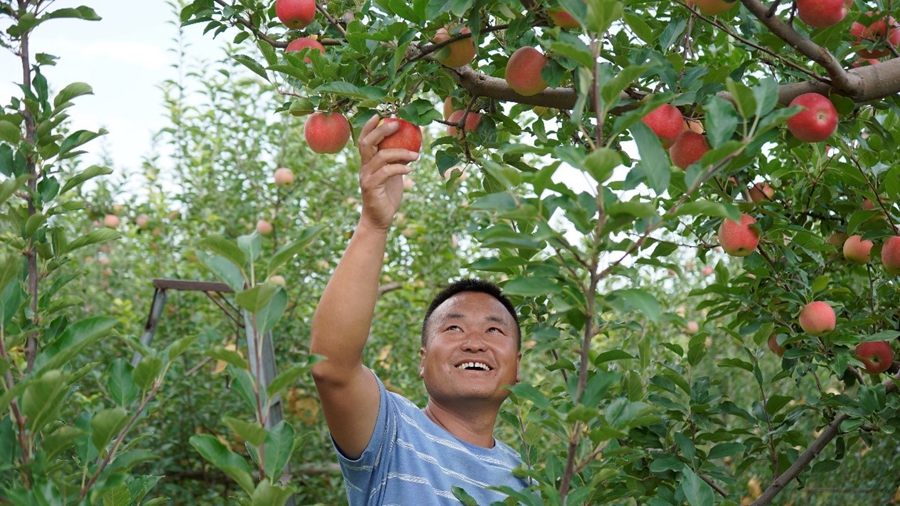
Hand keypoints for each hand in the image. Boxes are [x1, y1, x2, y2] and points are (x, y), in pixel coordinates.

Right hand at [357, 114, 419, 230]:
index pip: (364, 139)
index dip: (369, 126)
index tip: (380, 115)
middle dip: (382, 130)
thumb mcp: (393, 174)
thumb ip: (397, 160)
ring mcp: (366, 177)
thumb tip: (411, 146)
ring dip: (401, 152)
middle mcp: (364, 167)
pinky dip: (399, 168)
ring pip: (380, 156)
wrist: (379, 219)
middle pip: (368, 142)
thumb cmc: (387, 195)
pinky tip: (410, 170)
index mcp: (367, 162)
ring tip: (416, 155)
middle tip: (398, 124)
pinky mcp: (371, 187)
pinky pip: (386, 172)